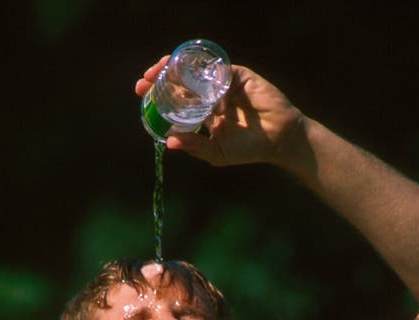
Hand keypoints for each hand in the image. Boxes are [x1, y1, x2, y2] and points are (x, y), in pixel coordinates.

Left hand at [135, 59, 302, 167]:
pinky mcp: (237, 75)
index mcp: (202, 112)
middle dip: (160, 79)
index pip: (176, 100)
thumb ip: (194, 146)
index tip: (141, 92)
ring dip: (176, 68)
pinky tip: (186, 71)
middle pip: (180, 82)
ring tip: (160, 72)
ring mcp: (222, 84)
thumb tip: (169, 143)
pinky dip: (201, 67)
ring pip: (194, 71)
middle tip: (145, 82)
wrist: (277, 139)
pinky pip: (215, 67)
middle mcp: (209, 95)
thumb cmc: (248, 149)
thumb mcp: (216, 152)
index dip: (158, 94)